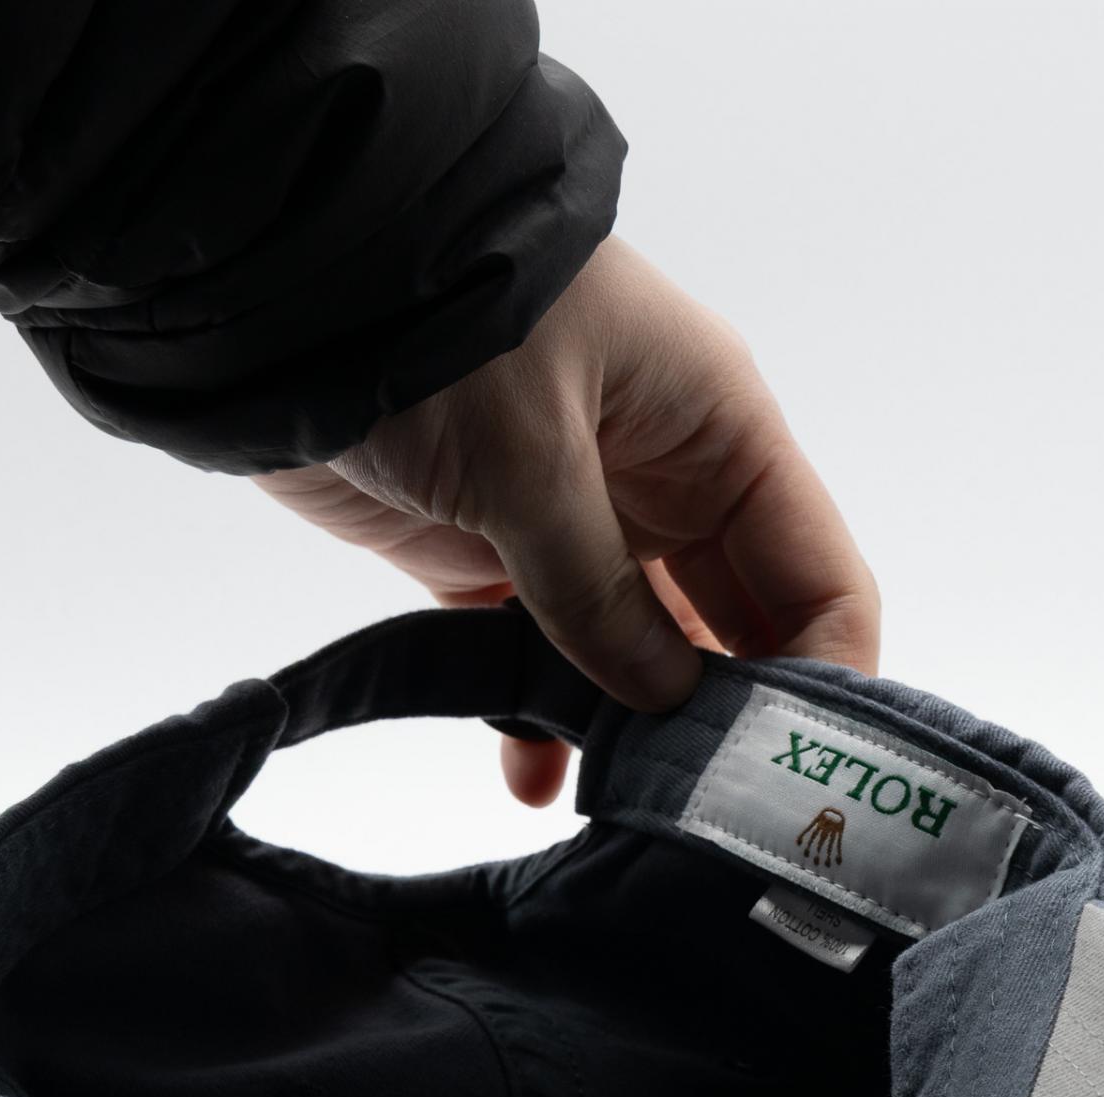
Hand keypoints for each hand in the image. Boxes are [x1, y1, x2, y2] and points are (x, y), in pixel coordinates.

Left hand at [255, 237, 880, 805]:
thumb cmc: (432, 322)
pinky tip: (534, 781)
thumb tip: (664, 705)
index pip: (818, 576)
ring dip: (634, 732)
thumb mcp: (531, 459)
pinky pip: (543, 659)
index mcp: (718, 436)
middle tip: (716, 815)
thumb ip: (601, 596)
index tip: (799, 775)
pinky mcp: (496, 557)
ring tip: (626, 808)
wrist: (276, 274)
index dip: (827, 675)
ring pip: (641, 656)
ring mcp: (583, 523)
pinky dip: (539, 719)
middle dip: (732, 722)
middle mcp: (668, 485)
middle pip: (741, 630)